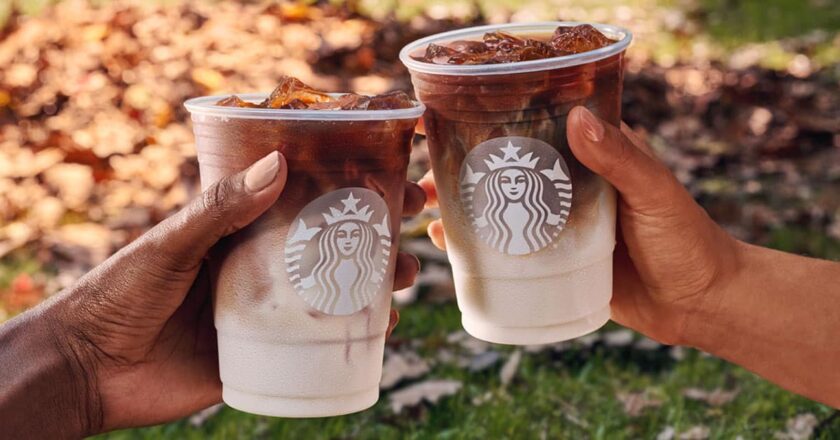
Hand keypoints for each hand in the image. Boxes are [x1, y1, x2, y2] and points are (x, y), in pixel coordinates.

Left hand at [42, 151, 423, 433]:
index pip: (304, 198)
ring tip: (404, 275)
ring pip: (334, 290)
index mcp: (239, 230)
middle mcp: (260, 266)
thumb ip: (218, 208)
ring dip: (375, 280)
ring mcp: (267, 311)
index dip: (348, 182)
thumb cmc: (118, 294)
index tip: (391, 169)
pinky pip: (318, 343)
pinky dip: (353, 334)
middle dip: (378, 230)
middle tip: (416, 220)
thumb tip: (279, 163)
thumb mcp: (170, 244)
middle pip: (331, 243)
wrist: (88, 371)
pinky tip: (380, 328)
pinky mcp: (266, 354)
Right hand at [419, 106, 740, 344]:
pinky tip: (454, 251)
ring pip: (507, 211)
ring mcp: (563, 225)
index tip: (459, 126)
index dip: (501, 125)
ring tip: (432, 214)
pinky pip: (516, 252)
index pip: (542, 129)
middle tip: (430, 178)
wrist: (701, 305)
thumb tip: (576, 118)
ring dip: (470, 210)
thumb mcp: (654, 193)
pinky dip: (485, 250)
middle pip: (513, 172)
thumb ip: (619, 159)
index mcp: (596, 157)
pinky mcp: (560, 262)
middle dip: (471, 172)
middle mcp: (573, 187)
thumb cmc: (687, 240)